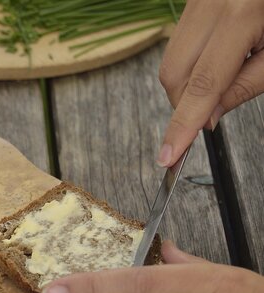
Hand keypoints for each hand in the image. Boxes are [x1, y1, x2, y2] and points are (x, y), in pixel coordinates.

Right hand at [156, 0, 263, 165]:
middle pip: (174, 73)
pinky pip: (178, 44)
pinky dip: (191, 64)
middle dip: (185, 103)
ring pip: (171, 61)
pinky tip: (215, 61)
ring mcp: (198, 2)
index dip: (184, 123)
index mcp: (242, 14)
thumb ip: (245, 86)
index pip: (203, 84)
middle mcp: (212, 4)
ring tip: (224, 75)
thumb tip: (208, 117)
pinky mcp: (193, 3)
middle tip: (212, 112)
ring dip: (188, 84)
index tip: (169, 154)